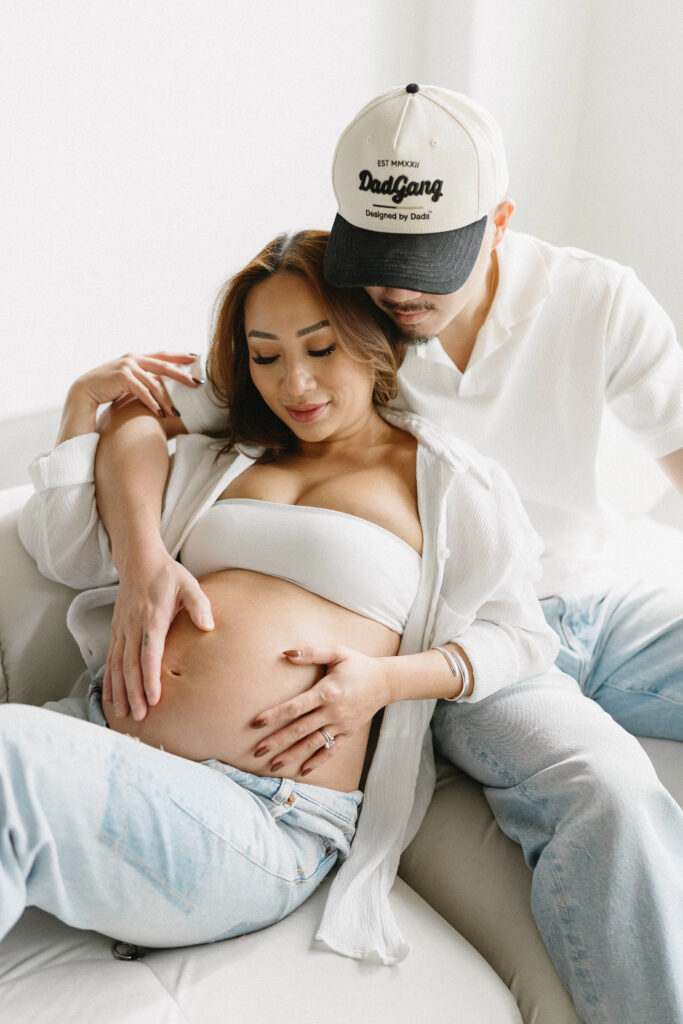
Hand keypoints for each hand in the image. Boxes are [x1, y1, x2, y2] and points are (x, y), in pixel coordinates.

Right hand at [72, 351, 201, 417]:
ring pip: (154, 383)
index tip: (195, 358)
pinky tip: (159, 412)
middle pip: (164, 366)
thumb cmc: (108, 387)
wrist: (85, 390)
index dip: (179, 356)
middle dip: (182, 375)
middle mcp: (134, 359)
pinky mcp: (122, 378)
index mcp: (137, 357)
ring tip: (175, 412)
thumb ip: (142, 378)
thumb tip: (159, 386)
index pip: (162, 355)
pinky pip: (142, 391)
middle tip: (197, 383)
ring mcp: (128, 367)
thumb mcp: (127, 379)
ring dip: (166, 400)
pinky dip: (152, 402)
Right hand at [102, 551, 213, 719]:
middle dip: (134, 693)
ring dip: (119, 690)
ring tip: (123, 713)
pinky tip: (110, 695)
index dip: (150, 678)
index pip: (149, 654)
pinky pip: (111, 658)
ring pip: (117, 665)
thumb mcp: (189, 584)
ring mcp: (122, 629)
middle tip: (139, 716)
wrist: (139, 561)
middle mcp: (133, 627)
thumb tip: (208, 625)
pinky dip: (109, 679)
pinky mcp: (116, 630)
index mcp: (152, 618)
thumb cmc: (167, 575)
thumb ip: (199, 605)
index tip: (153, 699)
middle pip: (130, 666)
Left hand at [250, 645, 390, 776]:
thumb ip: (311, 653)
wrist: (386, 682)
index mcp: (327, 691)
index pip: (295, 706)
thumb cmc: (358, 664)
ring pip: (313, 743)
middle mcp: (333, 712)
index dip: (275, 715)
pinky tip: (303, 769)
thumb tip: (286, 653)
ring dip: (293, 755)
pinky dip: (318, 761)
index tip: (256, 723)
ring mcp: (341, 725)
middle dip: (277, 741)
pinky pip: (331, 750)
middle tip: (257, 751)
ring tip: (274, 765)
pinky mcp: (348, 733)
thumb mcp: (337, 652)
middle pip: (300, 729)